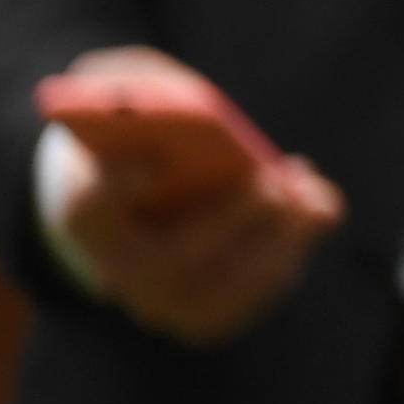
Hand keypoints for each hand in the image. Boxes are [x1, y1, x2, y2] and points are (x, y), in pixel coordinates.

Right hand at [43, 48, 343, 345]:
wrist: (154, 192)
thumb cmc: (149, 137)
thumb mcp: (140, 102)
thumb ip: (151, 93)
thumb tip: (193, 107)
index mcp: (88, 214)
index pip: (87, 209)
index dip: (112, 188)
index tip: (147, 163)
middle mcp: (119, 272)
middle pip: (164, 265)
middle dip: (221, 225)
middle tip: (267, 185)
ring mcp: (164, 300)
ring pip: (219, 294)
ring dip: (273, 243)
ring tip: (305, 193)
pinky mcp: (213, 310)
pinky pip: (255, 295)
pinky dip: (292, 251)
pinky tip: (316, 206)